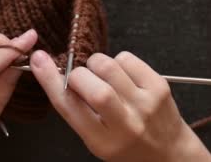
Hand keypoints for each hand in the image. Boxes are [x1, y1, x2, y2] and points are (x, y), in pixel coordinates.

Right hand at [30, 50, 210, 161]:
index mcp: (103, 141)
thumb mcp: (98, 140)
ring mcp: (145, 104)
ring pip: (108, 65)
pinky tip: (122, 76)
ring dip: (96, 64)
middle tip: (81, 78)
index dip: (50, 80)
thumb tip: (55, 71)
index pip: (69, 106)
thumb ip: (78, 112)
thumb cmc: (128, 147)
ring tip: (102, 77)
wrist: (171, 155)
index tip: (39, 60)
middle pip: (91, 86)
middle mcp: (125, 124)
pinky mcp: (159, 86)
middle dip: (78, 74)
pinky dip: (117, 60)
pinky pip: (127, 58)